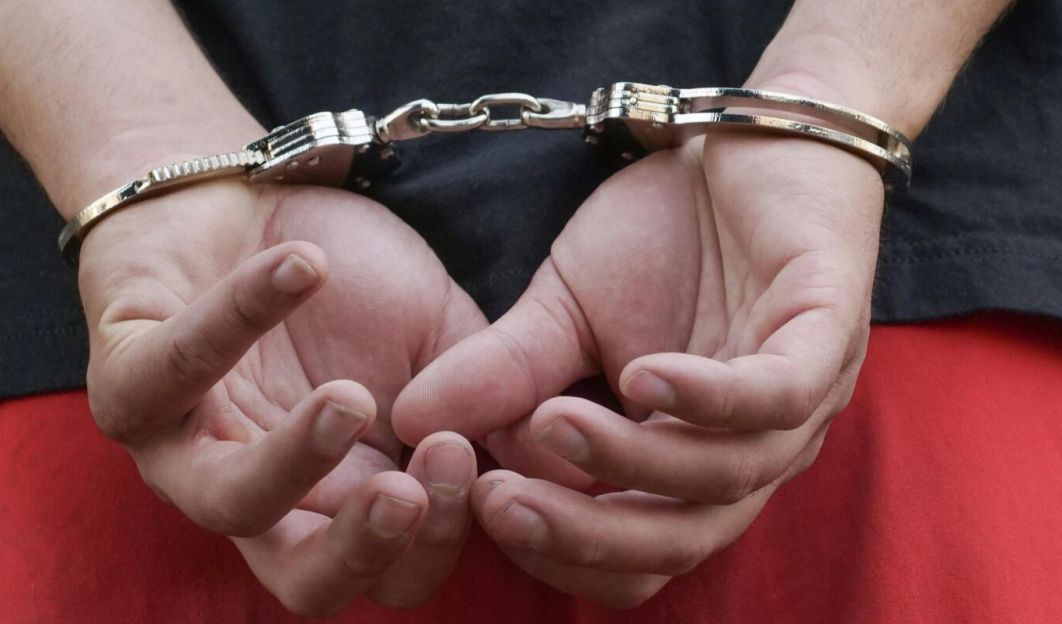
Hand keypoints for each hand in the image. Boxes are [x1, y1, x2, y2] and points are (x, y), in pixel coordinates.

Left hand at [78, 180, 487, 614]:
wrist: (250, 192)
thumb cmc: (352, 273)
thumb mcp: (443, 331)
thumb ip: (491, 390)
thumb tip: (558, 450)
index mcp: (344, 495)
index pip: (395, 571)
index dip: (439, 539)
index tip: (477, 460)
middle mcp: (263, 494)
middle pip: (305, 581)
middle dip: (366, 550)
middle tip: (415, 487)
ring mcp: (188, 446)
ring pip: (227, 502)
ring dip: (295, 461)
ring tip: (350, 400)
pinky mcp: (125, 381)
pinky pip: (167, 373)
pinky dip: (238, 317)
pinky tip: (305, 269)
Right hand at [394, 118, 883, 603]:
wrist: (742, 136)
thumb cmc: (662, 233)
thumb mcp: (561, 309)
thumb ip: (502, 371)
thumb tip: (408, 418)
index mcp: (694, 462)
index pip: (633, 554)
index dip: (558, 549)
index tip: (477, 503)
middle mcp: (752, 450)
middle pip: (678, 542)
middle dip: (582, 535)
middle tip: (496, 502)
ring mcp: (802, 396)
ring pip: (723, 477)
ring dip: (629, 460)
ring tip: (550, 422)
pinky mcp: (829, 328)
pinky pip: (777, 394)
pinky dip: (706, 397)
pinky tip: (638, 375)